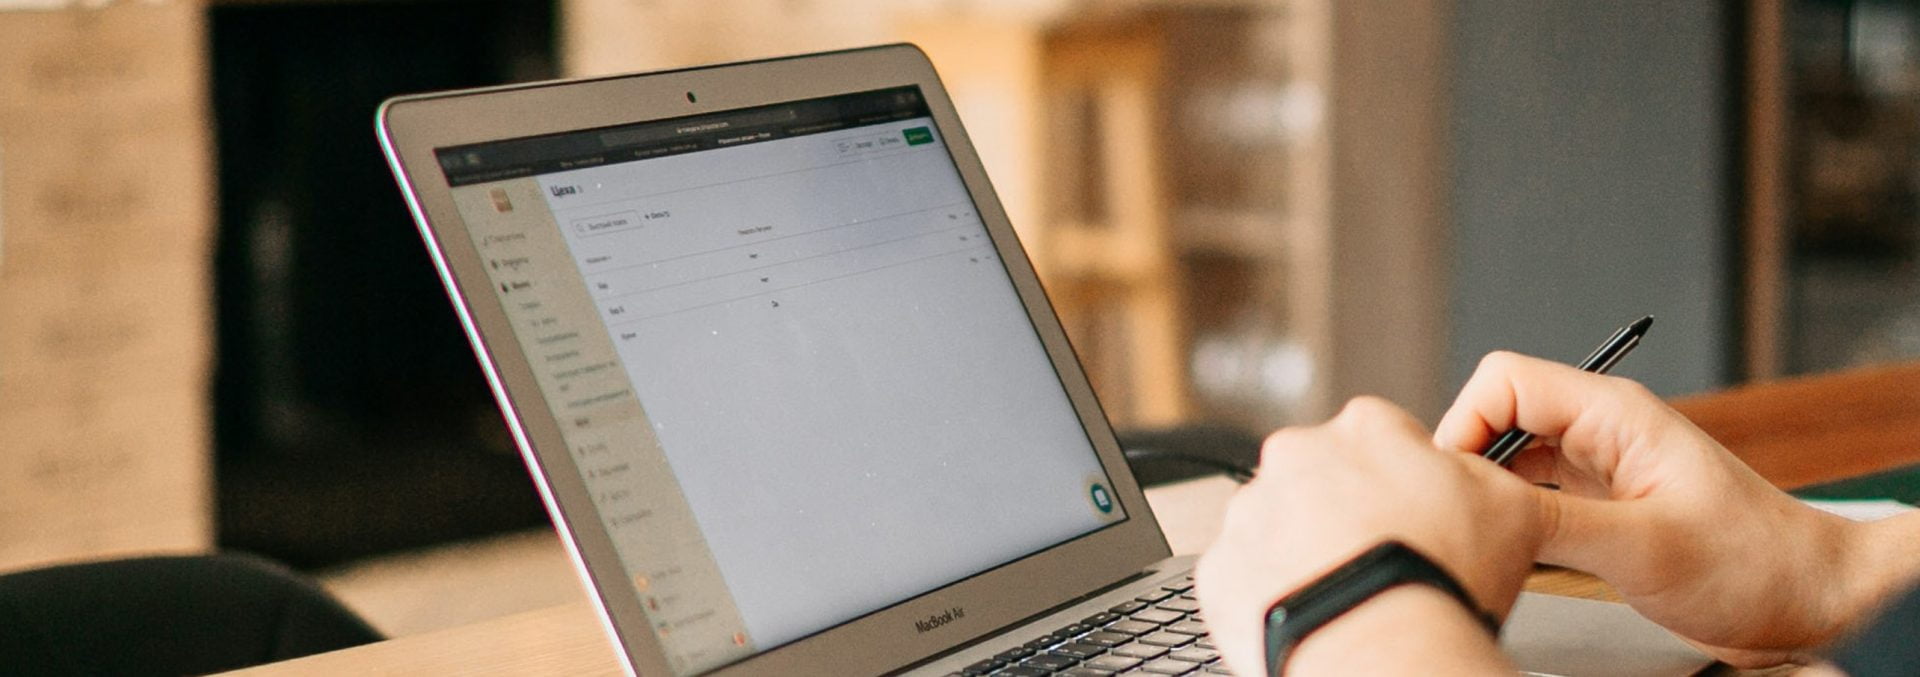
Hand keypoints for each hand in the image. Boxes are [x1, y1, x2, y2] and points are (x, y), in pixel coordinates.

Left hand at [1196, 397, 1543, 675]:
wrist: (1383, 650)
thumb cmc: (1442, 580)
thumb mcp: (1511, 507)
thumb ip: (1485, 474)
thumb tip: (1479, 474)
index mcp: (1365, 428)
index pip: (1381, 437)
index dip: (1402, 483)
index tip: (1412, 518)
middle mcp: (1297, 455)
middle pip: (1321, 477)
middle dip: (1344, 513)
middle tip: (1377, 561)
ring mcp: (1250, 510)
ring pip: (1276, 526)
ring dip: (1302, 552)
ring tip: (1342, 595)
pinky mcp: (1220, 566)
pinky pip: (1243, 577)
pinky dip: (1268, 597)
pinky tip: (1308, 615)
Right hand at [1433, 351, 1894, 666]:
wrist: (1812, 598)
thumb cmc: (1754, 564)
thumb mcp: (1644, 549)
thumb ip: (1551, 524)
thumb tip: (1478, 511)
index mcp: (1614, 415)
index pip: (1504, 382)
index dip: (1464, 423)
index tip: (1452, 483)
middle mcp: (1600, 433)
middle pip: (1497, 419)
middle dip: (1469, 464)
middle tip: (1461, 519)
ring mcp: (1599, 469)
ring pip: (1510, 462)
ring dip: (1490, 496)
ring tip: (1480, 539)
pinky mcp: (1600, 507)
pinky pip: (1532, 499)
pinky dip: (1511, 523)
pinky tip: (1509, 556)